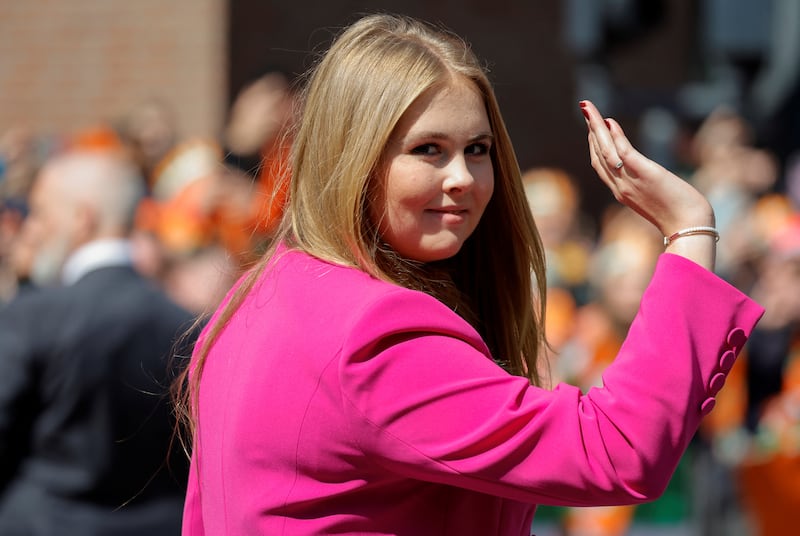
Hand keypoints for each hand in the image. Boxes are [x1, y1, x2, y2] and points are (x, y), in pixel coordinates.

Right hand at [580, 100, 716, 270]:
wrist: (689, 227)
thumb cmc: (681, 216)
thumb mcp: (658, 200)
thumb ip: (648, 187)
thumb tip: (651, 176)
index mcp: (622, 193)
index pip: (600, 166)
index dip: (594, 145)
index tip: (593, 128)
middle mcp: (620, 187)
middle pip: (597, 155)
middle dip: (590, 131)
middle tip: (585, 109)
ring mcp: (630, 182)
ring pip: (605, 151)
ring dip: (595, 128)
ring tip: (588, 109)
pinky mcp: (644, 174)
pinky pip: (623, 153)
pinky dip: (615, 136)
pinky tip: (610, 121)